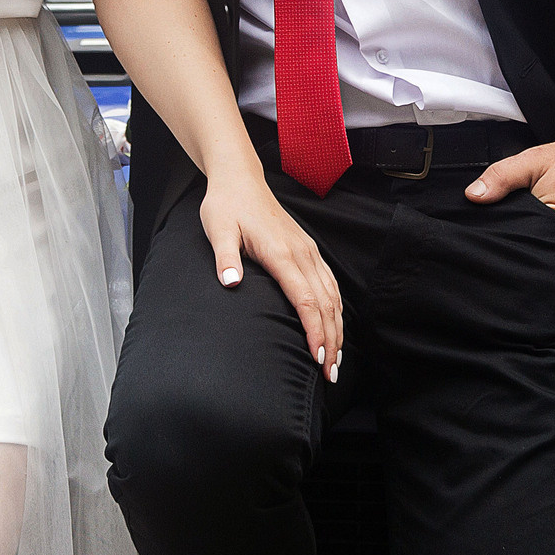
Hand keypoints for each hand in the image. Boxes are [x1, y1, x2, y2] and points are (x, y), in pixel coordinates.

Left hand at [199, 173, 345, 382]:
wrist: (239, 179)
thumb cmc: (226, 206)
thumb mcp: (218, 229)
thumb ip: (225, 257)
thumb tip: (231, 282)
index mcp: (281, 253)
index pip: (305, 300)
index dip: (314, 332)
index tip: (318, 359)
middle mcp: (301, 253)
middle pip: (325, 304)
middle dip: (331, 341)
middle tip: (330, 375)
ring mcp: (307, 251)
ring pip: (332, 295)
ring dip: (336, 328)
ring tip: (336, 360)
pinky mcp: (307, 250)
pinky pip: (329, 283)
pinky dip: (336, 309)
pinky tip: (335, 326)